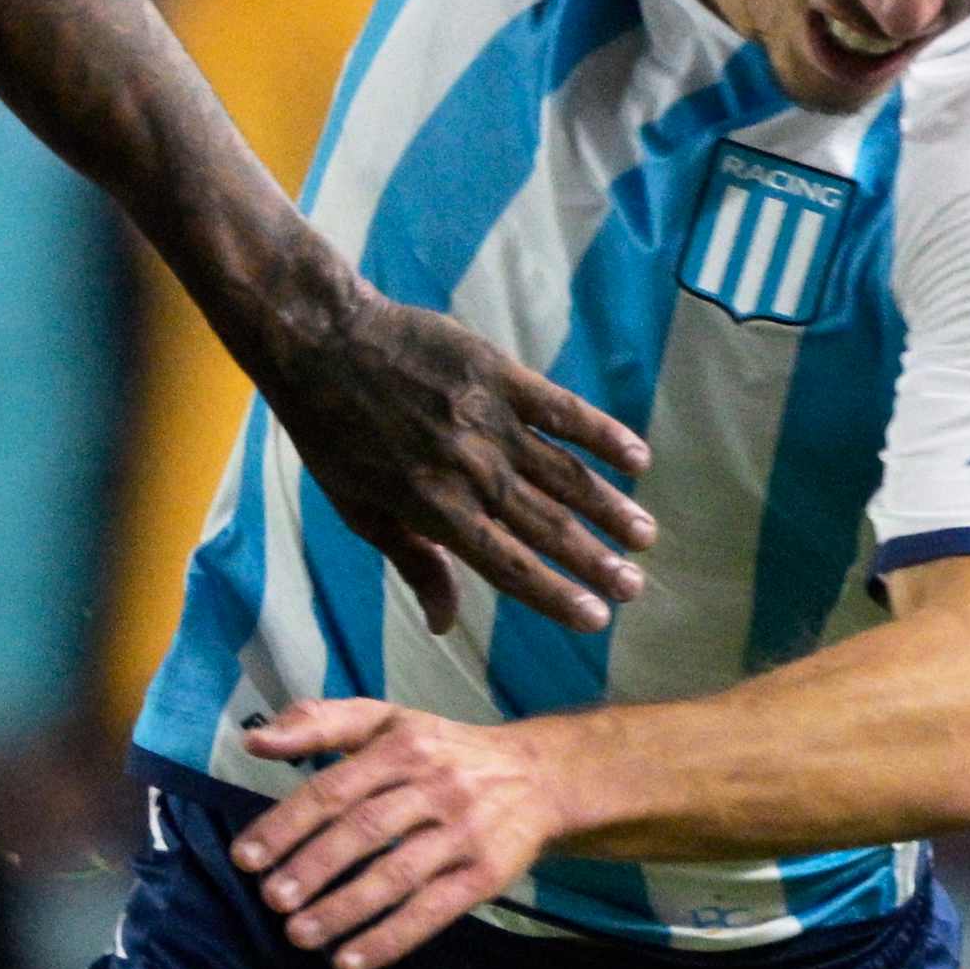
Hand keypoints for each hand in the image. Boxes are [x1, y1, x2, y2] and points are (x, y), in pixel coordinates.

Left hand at [236, 695, 569, 968]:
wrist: (539, 775)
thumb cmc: (443, 751)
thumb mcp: (388, 720)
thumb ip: (318, 722)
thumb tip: (256, 743)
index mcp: (402, 745)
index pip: (334, 788)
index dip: (287, 824)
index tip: (246, 858)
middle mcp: (435, 786)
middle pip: (364, 830)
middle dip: (314, 867)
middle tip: (273, 900)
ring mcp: (463, 831)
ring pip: (397, 874)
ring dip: (345, 908)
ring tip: (299, 935)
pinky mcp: (486, 874)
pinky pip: (433, 911)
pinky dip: (390, 939)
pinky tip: (349, 961)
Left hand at [259, 291, 651, 638]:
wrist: (324, 343)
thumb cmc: (334, 434)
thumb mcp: (360, 510)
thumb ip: (414, 563)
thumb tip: (443, 625)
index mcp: (435, 510)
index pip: (510, 566)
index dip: (556, 596)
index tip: (596, 619)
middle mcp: (470, 472)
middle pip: (547, 527)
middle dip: (596, 561)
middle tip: (635, 588)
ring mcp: (489, 421)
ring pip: (564, 474)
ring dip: (609, 508)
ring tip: (645, 536)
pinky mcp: (499, 375)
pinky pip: (562, 410)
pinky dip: (602, 434)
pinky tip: (638, 458)